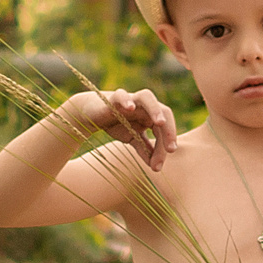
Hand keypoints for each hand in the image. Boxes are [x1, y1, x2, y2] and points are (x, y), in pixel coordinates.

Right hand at [54, 88, 178, 168]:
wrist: (92, 113)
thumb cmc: (116, 123)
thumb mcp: (132, 139)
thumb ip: (144, 149)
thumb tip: (156, 167)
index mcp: (151, 116)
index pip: (165, 128)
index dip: (167, 143)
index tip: (163, 162)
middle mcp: (145, 106)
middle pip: (164, 112)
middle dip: (169, 130)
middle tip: (171, 149)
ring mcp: (131, 99)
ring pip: (148, 97)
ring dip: (156, 109)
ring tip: (160, 122)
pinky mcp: (114, 98)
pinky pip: (121, 95)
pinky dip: (126, 100)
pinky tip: (130, 108)